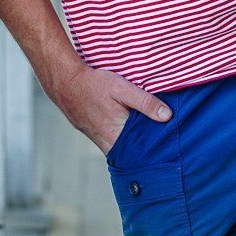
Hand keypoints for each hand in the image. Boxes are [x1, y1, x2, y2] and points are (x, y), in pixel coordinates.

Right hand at [53, 61, 172, 154]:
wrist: (65, 83)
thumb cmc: (94, 84)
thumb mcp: (122, 88)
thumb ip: (145, 103)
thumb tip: (167, 116)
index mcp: (117, 136)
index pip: (142, 151)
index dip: (156, 148)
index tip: (169, 144)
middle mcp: (108, 144)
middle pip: (133, 152)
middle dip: (147, 147)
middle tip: (164, 139)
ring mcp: (100, 141)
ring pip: (123, 148)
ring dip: (135, 143)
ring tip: (150, 134)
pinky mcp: (95, 135)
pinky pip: (113, 143)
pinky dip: (123, 138)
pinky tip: (130, 128)